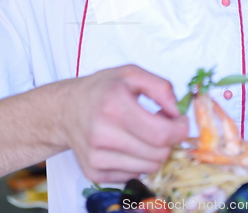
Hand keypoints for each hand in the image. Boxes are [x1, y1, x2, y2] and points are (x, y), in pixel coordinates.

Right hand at [61, 65, 187, 182]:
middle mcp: (102, 134)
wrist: (65, 109)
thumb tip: (177, 112)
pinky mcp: (94, 173)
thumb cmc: (102, 89)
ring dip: (154, 152)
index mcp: (114, 106)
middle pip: (158, 153)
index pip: (161, 134)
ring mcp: (96, 157)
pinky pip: (134, 175)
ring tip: (144, 134)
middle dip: (168, 140)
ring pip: (149, 167)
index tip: (181, 122)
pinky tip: (128, 144)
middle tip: (161, 125)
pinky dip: (138, 161)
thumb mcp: (131, 73)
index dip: (180, 130)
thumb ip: (160, 87)